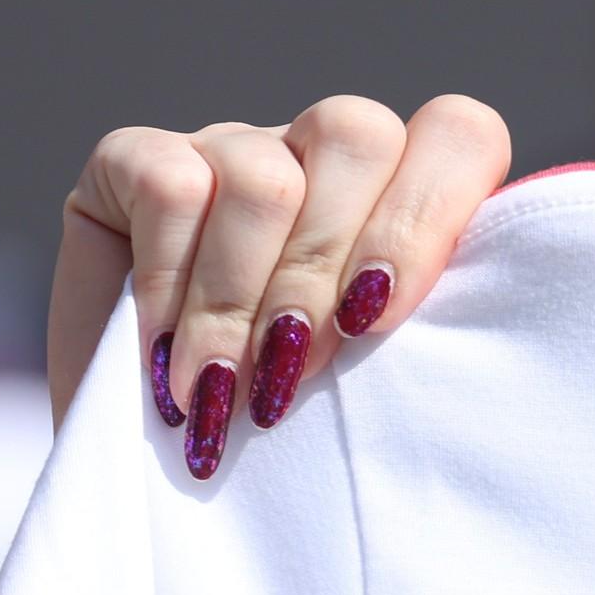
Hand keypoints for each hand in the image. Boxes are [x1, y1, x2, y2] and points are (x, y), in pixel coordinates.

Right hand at [48, 98, 513, 476]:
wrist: (143, 461)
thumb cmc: (284, 423)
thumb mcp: (366, 377)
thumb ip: (415, 332)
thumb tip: (454, 337)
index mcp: (403, 188)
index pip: (459, 133)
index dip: (427, 216)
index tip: (378, 320)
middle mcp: (321, 152)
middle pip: (359, 135)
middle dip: (322, 270)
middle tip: (292, 370)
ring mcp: (232, 145)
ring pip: (264, 174)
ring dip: (240, 298)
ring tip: (225, 384)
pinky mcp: (135, 157)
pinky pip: (171, 188)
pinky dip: (171, 284)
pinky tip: (166, 357)